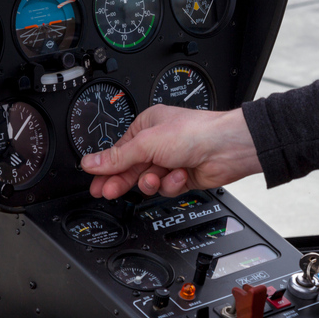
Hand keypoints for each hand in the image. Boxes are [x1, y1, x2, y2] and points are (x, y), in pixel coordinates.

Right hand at [81, 105, 261, 198]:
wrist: (226, 148)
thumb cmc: (195, 132)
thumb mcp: (147, 143)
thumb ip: (118, 157)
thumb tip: (91, 162)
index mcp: (147, 126)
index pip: (119, 151)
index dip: (106, 167)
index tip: (95, 181)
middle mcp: (159, 142)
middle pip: (131, 168)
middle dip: (123, 180)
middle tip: (109, 191)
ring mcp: (171, 160)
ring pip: (148, 181)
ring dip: (152, 182)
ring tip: (155, 178)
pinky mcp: (183, 177)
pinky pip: (166, 188)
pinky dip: (172, 184)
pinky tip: (179, 175)